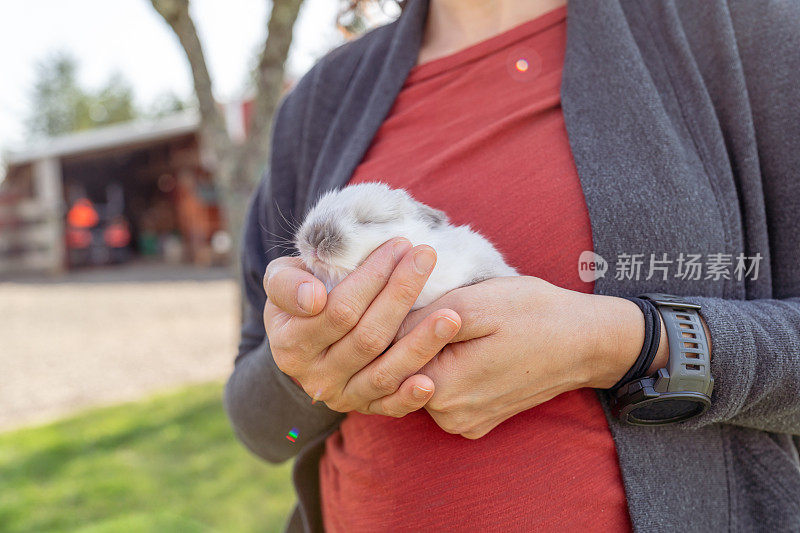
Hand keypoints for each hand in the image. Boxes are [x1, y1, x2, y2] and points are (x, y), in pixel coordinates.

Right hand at [263, 239, 461, 416]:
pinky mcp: (365, 407)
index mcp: (291, 342)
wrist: (304, 336)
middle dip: (401, 295)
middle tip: (427, 258)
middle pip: (367, 337)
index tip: (399, 246)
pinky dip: (409, 397)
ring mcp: (341, 395)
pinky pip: (389, 406)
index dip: (371, 278)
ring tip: (452, 315)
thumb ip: (287, 284)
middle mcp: (314, 374)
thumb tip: (314, 298)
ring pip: (384, 372)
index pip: (339, 309)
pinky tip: (431, 382)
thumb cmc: (301, 295)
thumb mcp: (281, 281)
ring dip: (420, 344)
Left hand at [397, 276, 665, 438]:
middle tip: (412, 299)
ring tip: (436, 316)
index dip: (383, 323)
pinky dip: (443, 367)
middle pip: (402, 373)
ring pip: (421, 382)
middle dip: (401, 337)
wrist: (586, 341)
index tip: (386, 294)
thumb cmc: (533, 314)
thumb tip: (380, 324)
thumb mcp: (474, 303)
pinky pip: (445, 392)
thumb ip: (421, 320)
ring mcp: (465, 423)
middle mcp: (450, 416)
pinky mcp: (478, 421)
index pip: (389, 358)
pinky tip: (457, 341)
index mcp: (444, 389)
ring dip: (422, 352)